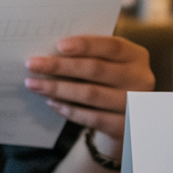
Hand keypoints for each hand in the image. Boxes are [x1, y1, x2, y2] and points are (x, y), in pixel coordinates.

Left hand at [24, 35, 154, 141]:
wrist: (127, 119)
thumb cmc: (109, 82)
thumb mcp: (108, 65)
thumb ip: (89, 56)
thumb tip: (50, 50)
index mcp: (136, 56)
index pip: (112, 46)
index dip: (86, 45)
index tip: (59, 45)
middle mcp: (141, 79)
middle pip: (96, 70)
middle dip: (60, 66)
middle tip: (32, 64)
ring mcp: (135, 105)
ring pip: (91, 94)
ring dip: (58, 88)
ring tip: (34, 84)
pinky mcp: (125, 128)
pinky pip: (92, 118)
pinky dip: (69, 110)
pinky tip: (51, 103)